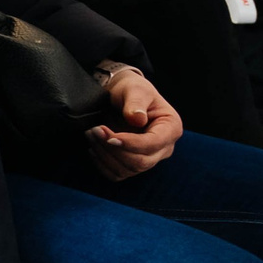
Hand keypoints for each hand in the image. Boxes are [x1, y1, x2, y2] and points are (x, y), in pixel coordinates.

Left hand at [86, 64, 182, 180]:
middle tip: (95, 130)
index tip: (109, 136)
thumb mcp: (135, 89)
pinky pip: (118, 174)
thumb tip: (138, 119)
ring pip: (128, 169)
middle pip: (141, 161)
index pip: (153, 144)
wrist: (122, 95)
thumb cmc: (132, 89)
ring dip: (105, 155)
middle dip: (114, 149)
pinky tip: (94, 147)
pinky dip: (103, 164)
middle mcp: (164, 147)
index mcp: (171, 127)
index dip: (131, 143)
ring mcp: (149, 158)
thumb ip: (136, 102)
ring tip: (91, 134)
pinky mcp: (134, 165)